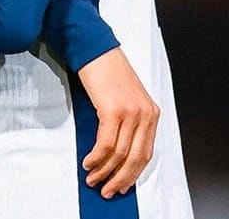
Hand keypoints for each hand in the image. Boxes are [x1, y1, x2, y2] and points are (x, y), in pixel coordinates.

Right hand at [78, 46, 158, 197]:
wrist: (94, 49)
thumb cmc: (105, 72)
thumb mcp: (123, 98)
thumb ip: (125, 122)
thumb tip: (113, 152)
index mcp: (151, 113)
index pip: (146, 153)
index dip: (132, 174)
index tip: (120, 185)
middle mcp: (145, 114)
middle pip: (135, 157)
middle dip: (120, 178)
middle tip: (106, 190)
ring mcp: (130, 112)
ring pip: (120, 153)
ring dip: (105, 170)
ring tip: (92, 178)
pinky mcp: (113, 109)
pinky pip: (107, 142)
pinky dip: (97, 156)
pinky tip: (88, 161)